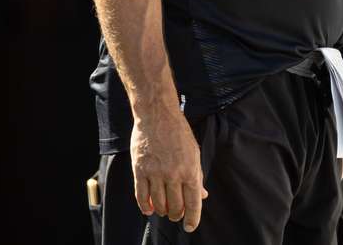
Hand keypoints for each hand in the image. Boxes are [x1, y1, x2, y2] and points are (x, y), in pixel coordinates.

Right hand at [131, 105, 208, 231]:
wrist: (157, 114)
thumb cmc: (178, 132)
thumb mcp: (194, 152)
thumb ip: (197, 176)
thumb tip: (202, 195)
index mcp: (190, 170)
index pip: (193, 204)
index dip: (192, 219)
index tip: (190, 227)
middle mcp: (173, 174)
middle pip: (175, 207)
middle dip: (177, 215)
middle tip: (176, 214)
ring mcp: (155, 173)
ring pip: (158, 205)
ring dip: (162, 211)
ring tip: (164, 210)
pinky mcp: (140, 170)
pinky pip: (141, 196)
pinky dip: (145, 206)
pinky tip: (149, 208)